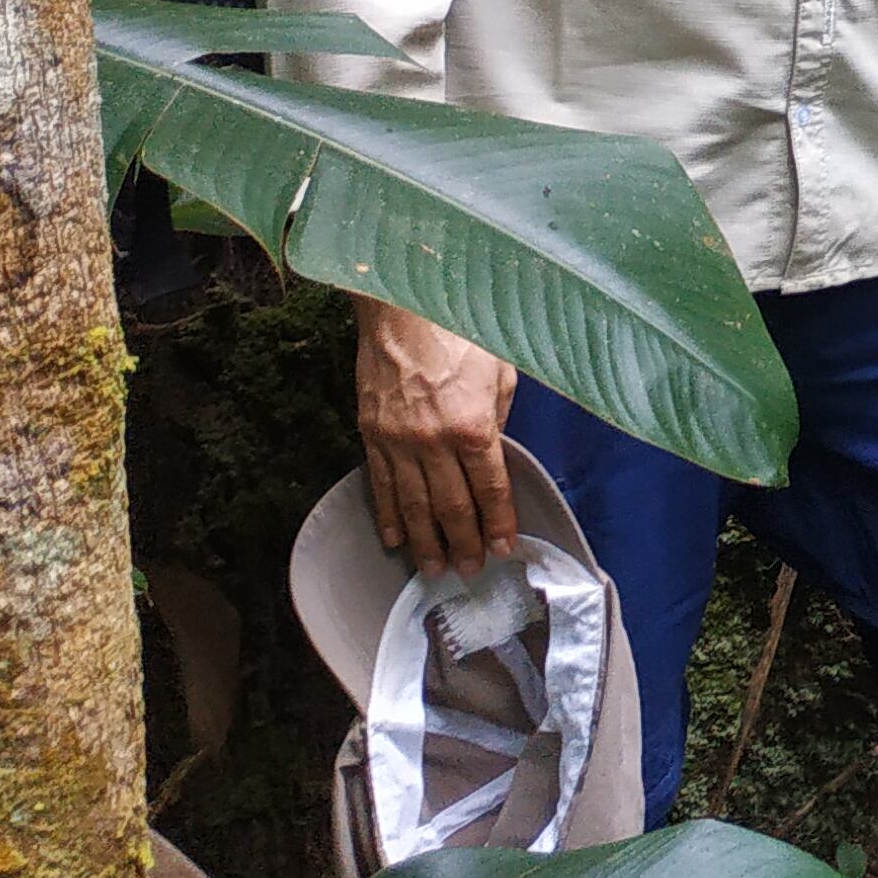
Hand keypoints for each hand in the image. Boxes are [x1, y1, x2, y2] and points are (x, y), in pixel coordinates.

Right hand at [358, 303, 520, 573]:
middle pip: (452, 507)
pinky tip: (395, 538)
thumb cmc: (462, 330)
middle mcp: (434, 442)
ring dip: (425, 542)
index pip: (491, 488)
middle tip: (471, 570)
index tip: (505, 548)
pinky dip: (388, 515)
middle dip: (464, 543)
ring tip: (434, 569)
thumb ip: (500, 416)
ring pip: (413, 505)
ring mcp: (398, 441)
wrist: (403, 307)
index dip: (499, 522)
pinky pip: (380, 484)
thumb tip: (493, 451)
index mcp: (474, 426)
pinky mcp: (371, 434)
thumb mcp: (501, 371)